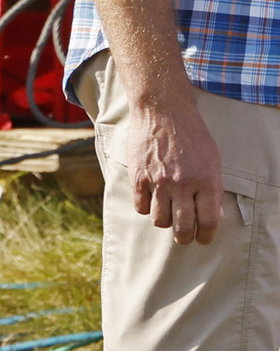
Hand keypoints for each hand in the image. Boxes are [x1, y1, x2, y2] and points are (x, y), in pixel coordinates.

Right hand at [127, 97, 223, 244]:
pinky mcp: (138, 178)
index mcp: (207, 181)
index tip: (203, 239)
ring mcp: (159, 182)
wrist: (163, 112)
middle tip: (183, 238)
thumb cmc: (192, 135)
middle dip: (184, 238)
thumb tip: (211, 215)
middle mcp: (183, 184)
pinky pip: (141, 207)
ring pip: (160, 220)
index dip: (206, 236)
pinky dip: (146, 207)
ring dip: (165, 222)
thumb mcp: (212, 160)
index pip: (209, 221)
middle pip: (183, 227)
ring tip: (167, 215)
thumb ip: (212, 188)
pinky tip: (150, 200)